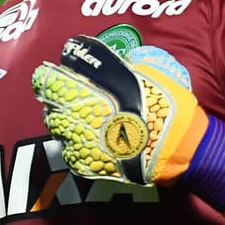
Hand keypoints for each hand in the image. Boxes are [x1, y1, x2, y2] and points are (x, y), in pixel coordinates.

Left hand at [32, 36, 209, 186]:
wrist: (177, 147)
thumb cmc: (163, 105)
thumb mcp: (147, 71)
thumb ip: (122, 65)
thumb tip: (116, 60)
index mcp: (83, 89)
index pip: (47, 78)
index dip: (52, 75)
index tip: (61, 73)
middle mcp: (72, 114)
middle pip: (49, 103)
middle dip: (59, 98)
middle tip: (75, 96)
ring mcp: (75, 141)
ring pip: (56, 127)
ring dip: (66, 121)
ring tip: (86, 120)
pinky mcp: (83, 163)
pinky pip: (69, 151)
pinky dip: (77, 144)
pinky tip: (94, 140)